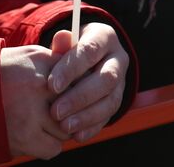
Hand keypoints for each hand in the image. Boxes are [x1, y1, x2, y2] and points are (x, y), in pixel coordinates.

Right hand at [0, 44, 68, 159]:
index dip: (79, 85)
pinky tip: (38, 134)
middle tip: (62, 108)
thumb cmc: (2, 73)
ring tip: (45, 121)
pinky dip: (49, 144)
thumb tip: (79, 55)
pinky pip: (53, 148)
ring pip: (66, 128)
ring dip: (60, 128)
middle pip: (76, 104)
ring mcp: (30, 113)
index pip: (77, 76)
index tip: (74, 90)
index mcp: (39, 61)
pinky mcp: (23, 137)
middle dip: (72, 108)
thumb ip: (56, 56)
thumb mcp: (27, 56)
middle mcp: (36, 86)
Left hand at [47, 23, 129, 143]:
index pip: (91, 51)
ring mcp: (121, 81)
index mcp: (104, 37)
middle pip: (106, 79)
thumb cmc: (69, 50)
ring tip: (64, 126)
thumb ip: (62, 44)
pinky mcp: (118, 100)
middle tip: (56, 111)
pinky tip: (76, 135)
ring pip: (111, 100)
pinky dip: (92, 127)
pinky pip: (109, 116)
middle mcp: (118, 59)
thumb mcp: (65, 43)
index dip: (72, 69)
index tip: (51, 86)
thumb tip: (61, 38)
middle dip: (80, 97)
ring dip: (87, 116)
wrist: (84, 60)